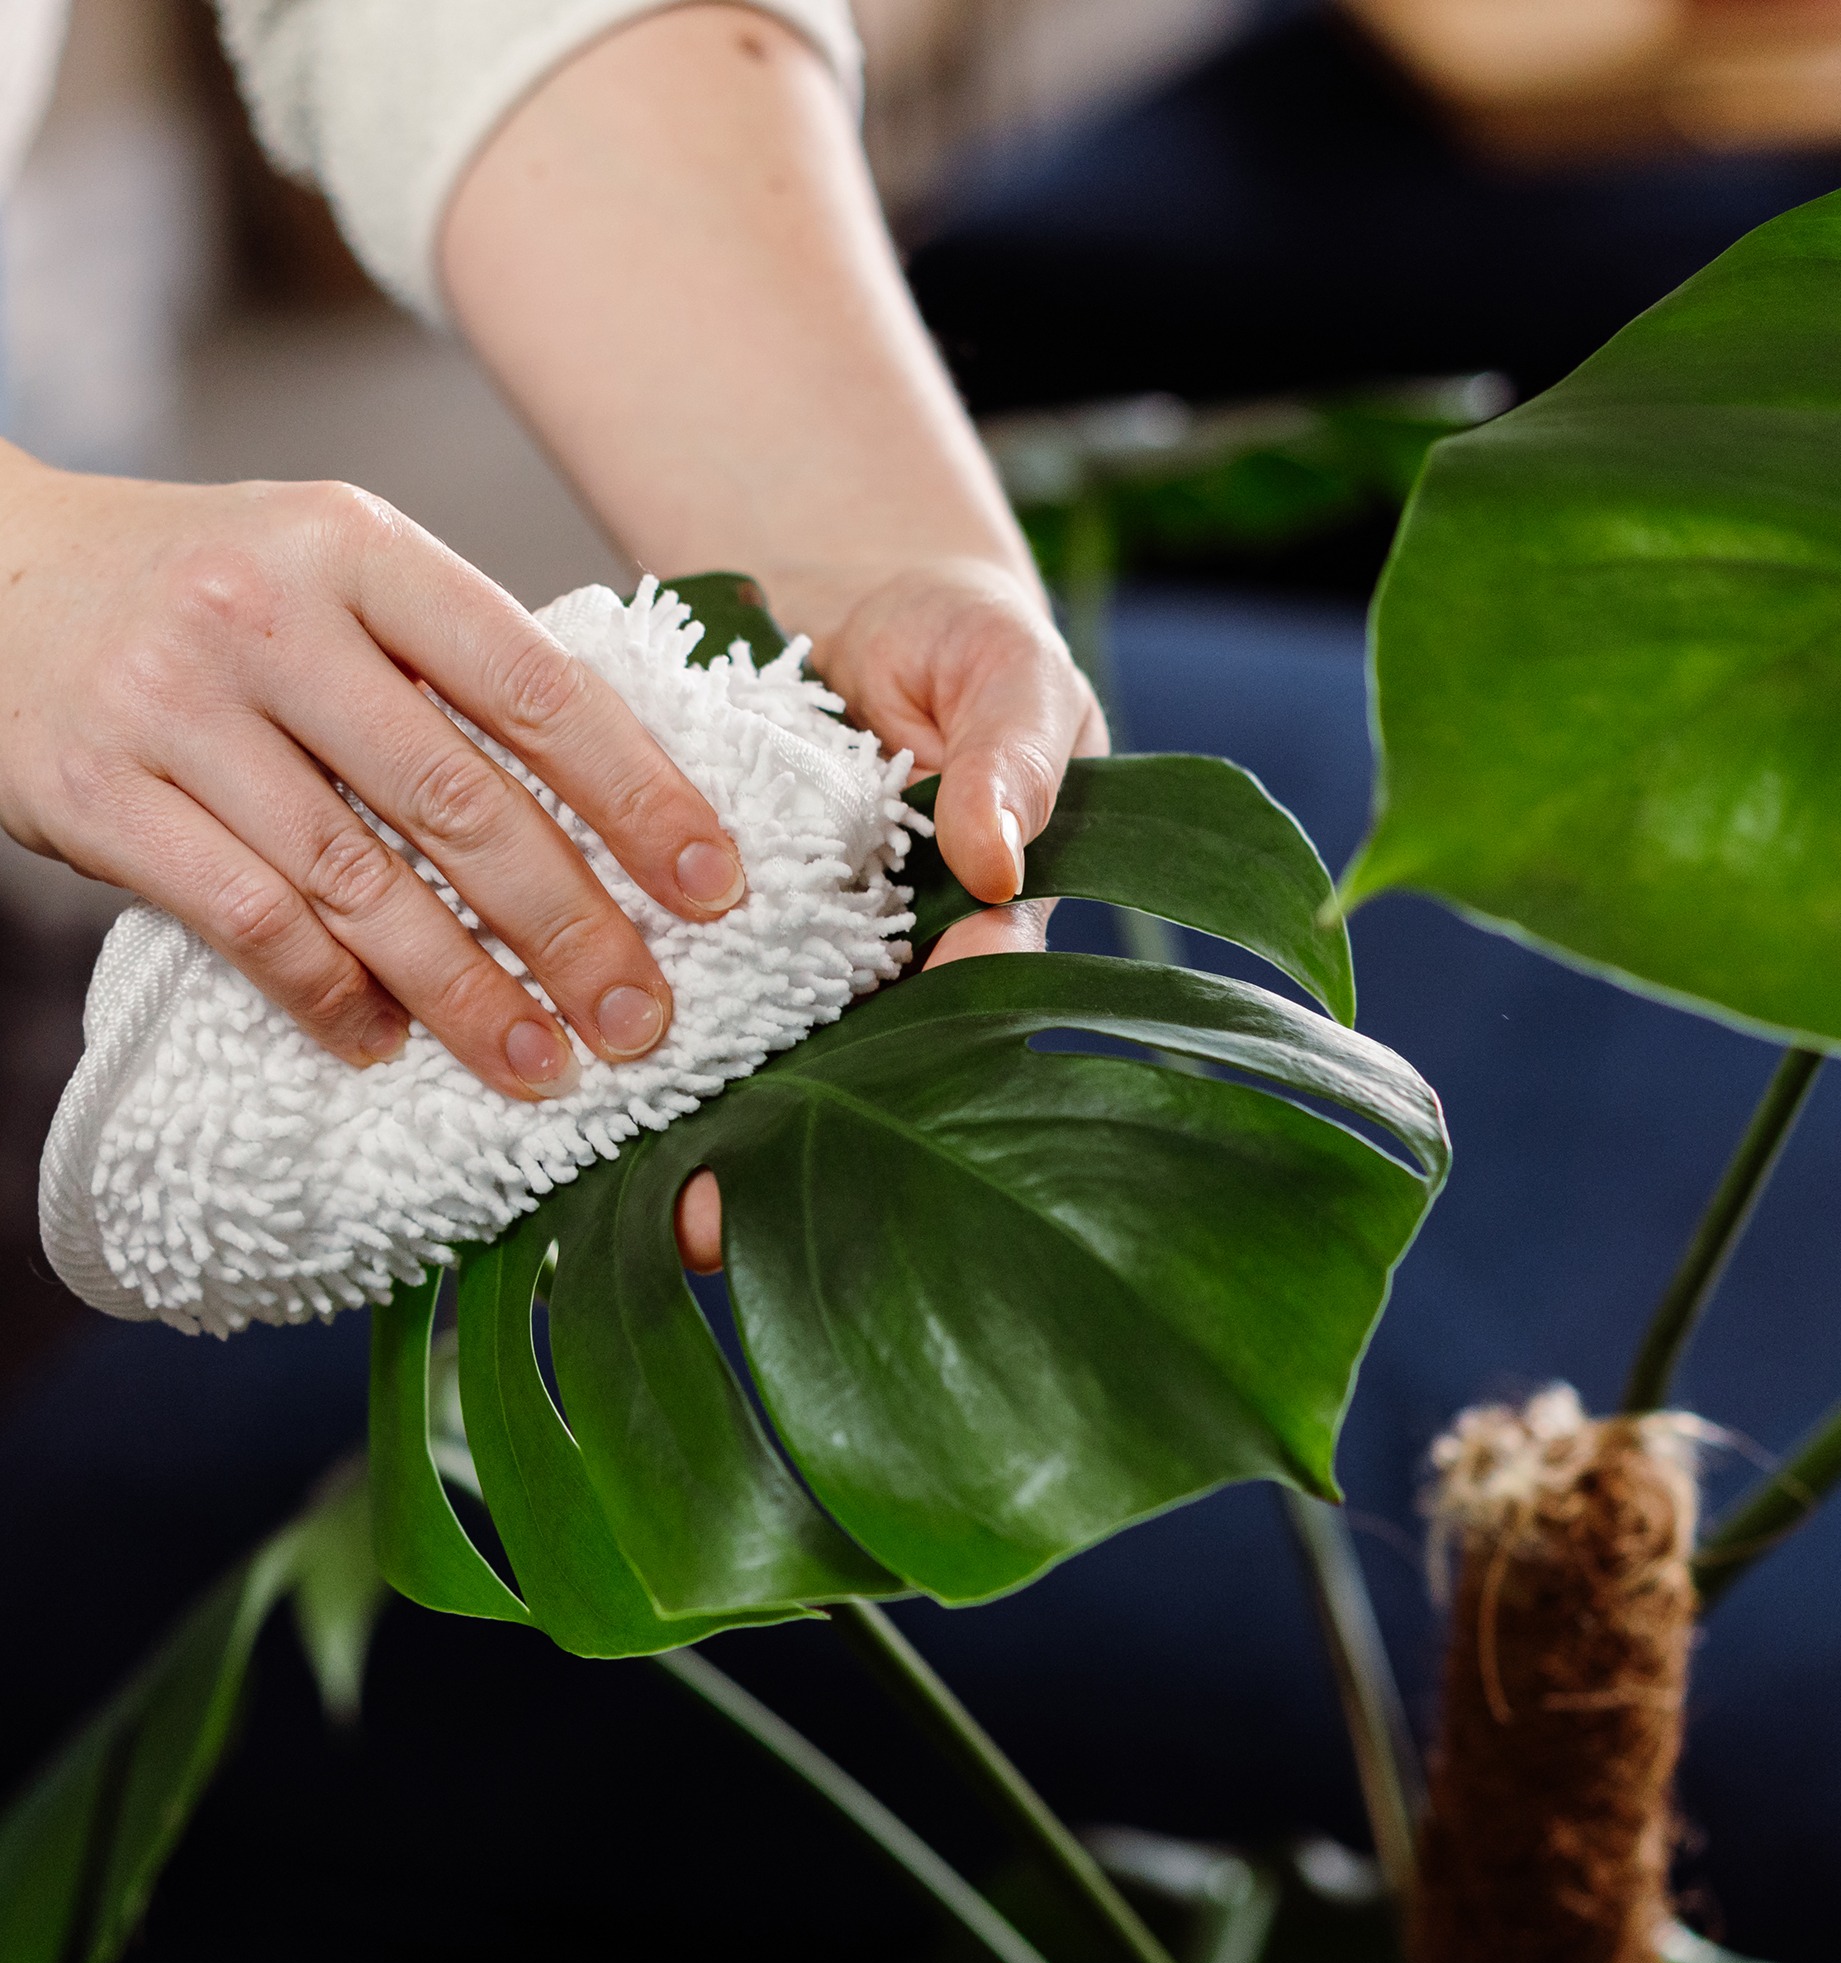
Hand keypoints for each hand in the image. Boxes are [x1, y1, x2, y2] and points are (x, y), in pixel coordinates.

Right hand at [0, 452, 746, 1099]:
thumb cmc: (215, 590)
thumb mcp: (339, 573)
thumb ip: (457, 662)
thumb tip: (626, 800)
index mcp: (362, 549)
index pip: (538, 688)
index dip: (641, 799)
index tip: (712, 888)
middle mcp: (269, 614)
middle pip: (461, 802)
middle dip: (571, 928)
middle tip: (642, 1017)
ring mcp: (173, 702)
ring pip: (360, 880)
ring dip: (467, 992)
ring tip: (542, 1062)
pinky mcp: (91, 788)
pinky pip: (244, 920)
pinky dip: (328, 994)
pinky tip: (385, 1043)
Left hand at [674, 557, 1105, 1269]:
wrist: (844, 592)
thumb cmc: (960, 638)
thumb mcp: (1010, 678)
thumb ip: (1013, 759)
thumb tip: (997, 861)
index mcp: (971, 922)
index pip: (961, 1005)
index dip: (923, 1061)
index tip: (858, 1108)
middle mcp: (876, 956)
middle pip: (838, 1070)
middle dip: (774, 1146)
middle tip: (709, 1217)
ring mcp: (783, 942)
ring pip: (742, 1047)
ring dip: (682, 1121)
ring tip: (621, 1200)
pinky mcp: (694, 908)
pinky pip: (662, 966)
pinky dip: (611, 1013)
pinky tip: (554, 1077)